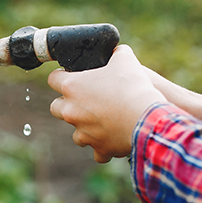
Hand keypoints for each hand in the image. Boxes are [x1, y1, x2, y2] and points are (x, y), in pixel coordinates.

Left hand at [48, 45, 165, 161]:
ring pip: (75, 132)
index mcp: (72, 87)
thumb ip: (117, 53)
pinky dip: (103, 146)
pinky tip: (113, 140)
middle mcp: (71, 111)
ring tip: (101, 121)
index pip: (53, 79)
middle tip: (84, 99)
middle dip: (67, 104)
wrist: (147, 117)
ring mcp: (83, 132)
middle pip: (56, 107)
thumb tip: (118, 52)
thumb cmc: (133, 86)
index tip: (71, 75)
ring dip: (85, 127)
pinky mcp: (98, 147)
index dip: (62, 75)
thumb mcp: (126, 60)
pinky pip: (96, 151)